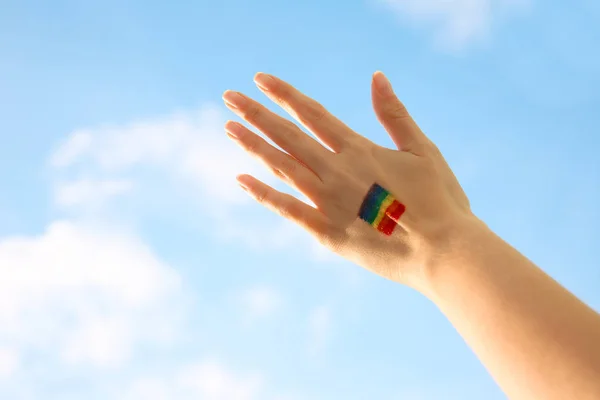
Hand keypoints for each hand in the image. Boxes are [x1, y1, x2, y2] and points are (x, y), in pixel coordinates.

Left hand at [222, 72, 472, 286]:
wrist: (444, 252)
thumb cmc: (441, 201)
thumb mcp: (423, 150)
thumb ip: (395, 114)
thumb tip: (377, 77)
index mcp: (360, 149)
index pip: (312, 113)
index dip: (284, 95)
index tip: (259, 80)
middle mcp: (337, 171)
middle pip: (288, 136)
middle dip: (257, 114)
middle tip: (228, 97)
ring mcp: (328, 202)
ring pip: (282, 167)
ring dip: (253, 147)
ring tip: (229, 129)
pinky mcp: (326, 233)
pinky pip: (287, 210)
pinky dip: (263, 195)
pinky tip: (241, 180)